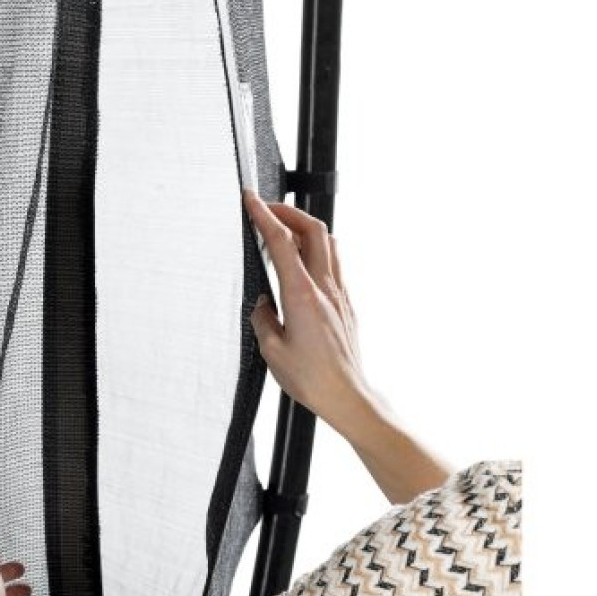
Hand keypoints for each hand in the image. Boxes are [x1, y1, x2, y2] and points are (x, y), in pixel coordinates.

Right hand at [244, 189, 373, 439]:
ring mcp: (339, 294)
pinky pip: (334, 263)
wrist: (346, 396)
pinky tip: (304, 261)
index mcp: (301, 296)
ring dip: (306, 227)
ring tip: (286, 230)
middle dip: (289, 211)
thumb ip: (262, 318)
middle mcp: (325, 288)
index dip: (263, 215)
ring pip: (328, 242)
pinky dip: (317, 250)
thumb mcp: (271, 350)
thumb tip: (262, 303)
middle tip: (268, 209)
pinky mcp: (346, 304)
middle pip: (313, 229)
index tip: (250, 199)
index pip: (281, 242)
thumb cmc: (311, 379)